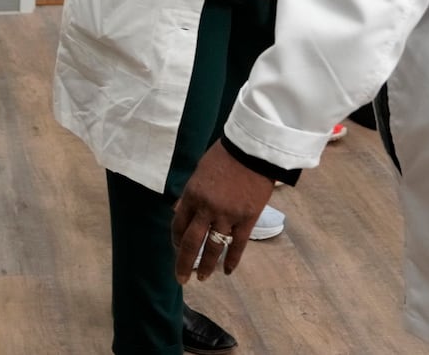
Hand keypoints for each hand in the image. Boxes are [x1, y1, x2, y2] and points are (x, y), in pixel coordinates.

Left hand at [172, 141, 275, 282]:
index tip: (176, 247)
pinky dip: (232, 260)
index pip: (178, 224)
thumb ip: (191, 194)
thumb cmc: (224, 156)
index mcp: (192, 195)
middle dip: (183, 263)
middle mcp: (206, 209)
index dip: (175, 239)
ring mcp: (227, 216)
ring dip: (207, 266)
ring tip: (203, 278)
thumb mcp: (199, 171)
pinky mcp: (247, 219)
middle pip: (191, 242)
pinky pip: (237, 245)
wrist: (253, 150)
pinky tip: (228, 271)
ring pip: (213, 248)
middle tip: (181, 278)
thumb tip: (181, 210)